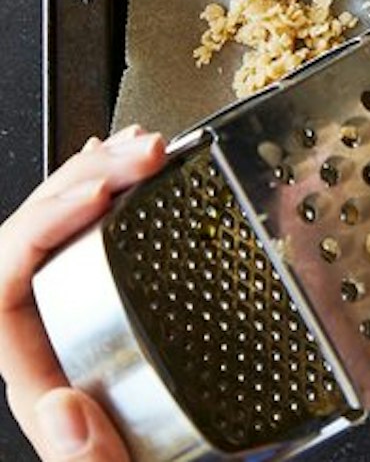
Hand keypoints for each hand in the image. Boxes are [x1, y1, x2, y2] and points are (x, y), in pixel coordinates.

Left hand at [1, 126, 165, 460]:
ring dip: (100, 176)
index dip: (44, 225)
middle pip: (34, 238)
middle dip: (85, 180)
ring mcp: (77, 317)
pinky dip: (110, 194)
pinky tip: (124, 168)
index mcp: (34, 374)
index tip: (100, 195)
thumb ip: (87, 459)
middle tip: (144, 153)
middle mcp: (45, 338)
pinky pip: (92, 239)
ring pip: (59, 230)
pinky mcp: (118, 306)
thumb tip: (63, 408)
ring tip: (145, 148)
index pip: (5, 280)